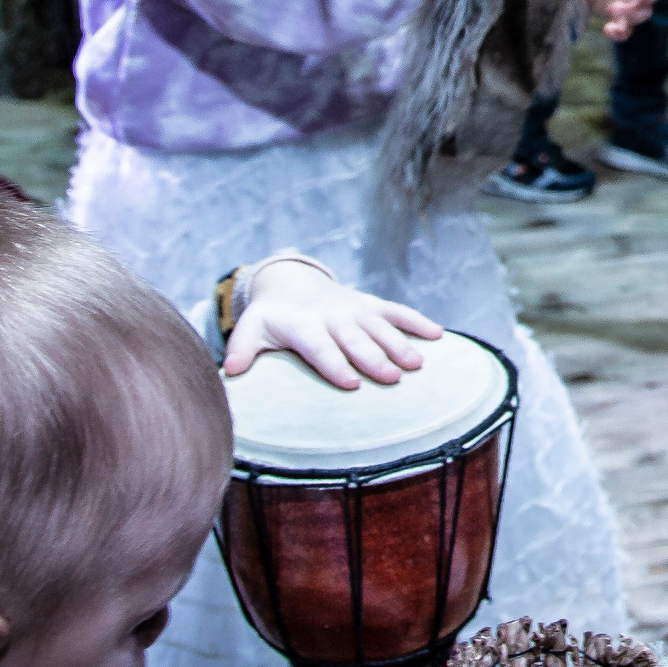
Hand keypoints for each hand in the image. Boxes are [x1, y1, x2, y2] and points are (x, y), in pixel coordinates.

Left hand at [223, 258, 444, 389]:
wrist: (289, 281)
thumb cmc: (270, 317)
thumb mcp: (251, 329)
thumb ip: (242, 350)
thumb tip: (229, 374)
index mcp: (302, 324)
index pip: (319, 346)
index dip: (334, 364)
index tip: (351, 385)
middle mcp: (331, 315)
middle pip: (355, 338)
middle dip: (374, 357)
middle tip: (393, 378)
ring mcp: (354, 307)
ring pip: (379, 325)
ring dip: (399, 343)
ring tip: (417, 364)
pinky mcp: (369, 303)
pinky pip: (397, 310)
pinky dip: (417, 321)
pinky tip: (438, 336)